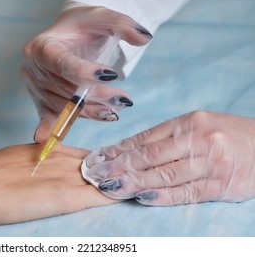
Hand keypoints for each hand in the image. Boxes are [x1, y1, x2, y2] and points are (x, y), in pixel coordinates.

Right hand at [21, 5, 151, 142]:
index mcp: (41, 45)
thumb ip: (123, 24)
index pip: (61, 62)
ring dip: (90, 111)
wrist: (67, 36)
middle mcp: (32, 67)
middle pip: (65, 88)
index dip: (84, 72)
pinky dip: (54, 127)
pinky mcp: (39, 100)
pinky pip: (49, 116)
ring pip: (63, 106)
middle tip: (123, 99)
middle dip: (96, 95)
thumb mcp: (104, 18)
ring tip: (115, 112)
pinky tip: (50, 141)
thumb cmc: (84, 26)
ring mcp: (34, 86)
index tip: (111, 75)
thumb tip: (144, 38)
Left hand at [82, 111, 254, 205]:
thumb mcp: (197, 127)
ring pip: (164, 175)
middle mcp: (198, 140)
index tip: (98, 157)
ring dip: (134, 182)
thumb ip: (166, 138)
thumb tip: (128, 149)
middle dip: (119, 166)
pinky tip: (142, 197)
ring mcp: (210, 163)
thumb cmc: (225, 135)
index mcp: (188, 123)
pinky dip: (163, 196)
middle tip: (96, 173)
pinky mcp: (221, 185)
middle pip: (151, 156)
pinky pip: (187, 192)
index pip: (146, 138)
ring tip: (110, 187)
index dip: (119, 149)